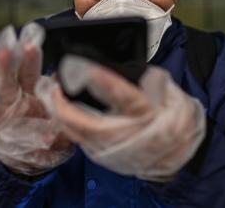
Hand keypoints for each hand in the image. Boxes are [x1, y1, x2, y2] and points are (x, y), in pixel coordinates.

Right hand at [0, 23, 73, 175]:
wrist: (28, 160)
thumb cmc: (46, 133)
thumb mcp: (61, 118)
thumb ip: (63, 100)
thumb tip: (73, 81)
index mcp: (34, 91)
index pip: (32, 69)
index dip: (34, 55)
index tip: (35, 36)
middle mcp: (19, 96)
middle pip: (19, 72)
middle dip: (21, 55)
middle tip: (23, 38)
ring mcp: (6, 108)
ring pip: (3, 84)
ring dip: (3, 67)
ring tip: (3, 49)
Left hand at [40, 55, 206, 181]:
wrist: (175, 154)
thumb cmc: (174, 119)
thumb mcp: (173, 96)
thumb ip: (153, 83)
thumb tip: (132, 70)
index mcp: (146, 116)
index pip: (124, 97)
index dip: (105, 83)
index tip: (87, 69)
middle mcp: (126, 136)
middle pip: (87, 123)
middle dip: (63, 106)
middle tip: (51, 85)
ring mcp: (111, 149)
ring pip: (76, 134)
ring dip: (58, 114)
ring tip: (48, 93)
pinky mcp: (102, 155)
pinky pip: (77, 139)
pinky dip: (65, 124)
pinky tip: (57, 109)